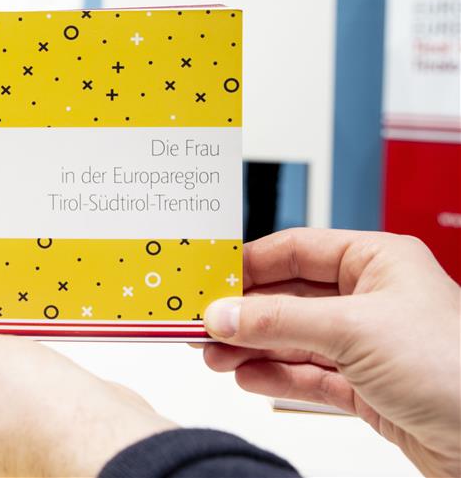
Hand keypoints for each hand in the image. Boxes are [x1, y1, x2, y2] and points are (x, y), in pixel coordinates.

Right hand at [202, 229, 460, 476]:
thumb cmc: (455, 367)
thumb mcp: (353, 329)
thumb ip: (279, 320)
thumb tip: (222, 313)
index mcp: (378, 261)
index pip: (298, 250)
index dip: (250, 263)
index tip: (208, 277)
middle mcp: (372, 299)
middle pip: (290, 296)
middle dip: (244, 312)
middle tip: (201, 323)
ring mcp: (369, 345)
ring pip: (294, 338)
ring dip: (252, 347)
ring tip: (213, 355)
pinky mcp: (368, 387)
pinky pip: (308, 374)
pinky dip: (275, 375)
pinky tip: (247, 375)